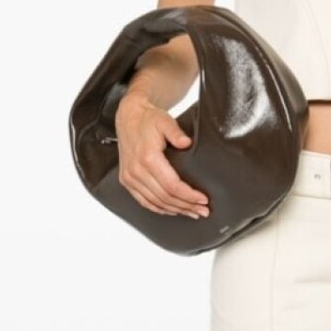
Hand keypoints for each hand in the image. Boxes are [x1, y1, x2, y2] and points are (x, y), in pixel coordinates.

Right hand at [114, 90, 209, 218]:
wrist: (128, 118)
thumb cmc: (147, 120)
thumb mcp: (164, 120)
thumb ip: (176, 132)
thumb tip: (187, 142)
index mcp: (147, 158)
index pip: (172, 186)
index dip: (189, 196)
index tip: (203, 199)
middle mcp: (136, 170)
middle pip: (166, 197)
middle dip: (187, 206)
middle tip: (203, 210)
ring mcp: (130, 177)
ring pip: (156, 202)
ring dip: (176, 210)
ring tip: (192, 212)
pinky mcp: (127, 181)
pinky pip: (144, 201)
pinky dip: (159, 209)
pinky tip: (172, 210)